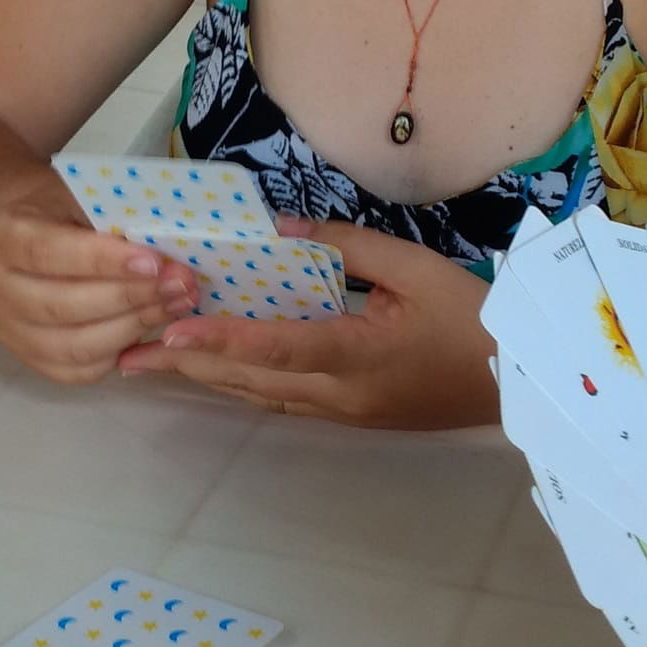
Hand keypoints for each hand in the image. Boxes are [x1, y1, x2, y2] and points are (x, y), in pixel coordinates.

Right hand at [0, 182, 199, 387]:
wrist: (38, 231)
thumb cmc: (67, 210)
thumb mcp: (82, 196)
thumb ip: (114, 218)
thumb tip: (168, 248)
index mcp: (1, 237)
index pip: (48, 253)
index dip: (102, 261)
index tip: (152, 262)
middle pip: (61, 306)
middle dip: (129, 297)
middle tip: (179, 286)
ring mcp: (7, 330)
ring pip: (73, 345)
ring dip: (132, 327)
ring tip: (174, 305)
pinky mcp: (30, 359)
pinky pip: (78, 371)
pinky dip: (118, 353)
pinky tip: (148, 329)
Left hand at [115, 219, 494, 428]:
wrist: (519, 384)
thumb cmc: (472, 319)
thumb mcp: (416, 268)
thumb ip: (349, 247)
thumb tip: (283, 232)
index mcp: (356, 354)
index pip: (275, 347)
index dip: (220, 340)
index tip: (171, 333)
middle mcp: (338, 393)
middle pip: (249, 380)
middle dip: (187, 367)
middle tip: (127, 356)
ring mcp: (342, 410)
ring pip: (259, 395)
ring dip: (206, 378)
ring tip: (153, 364)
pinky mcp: (350, 415)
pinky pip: (280, 397)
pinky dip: (240, 382)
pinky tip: (214, 370)